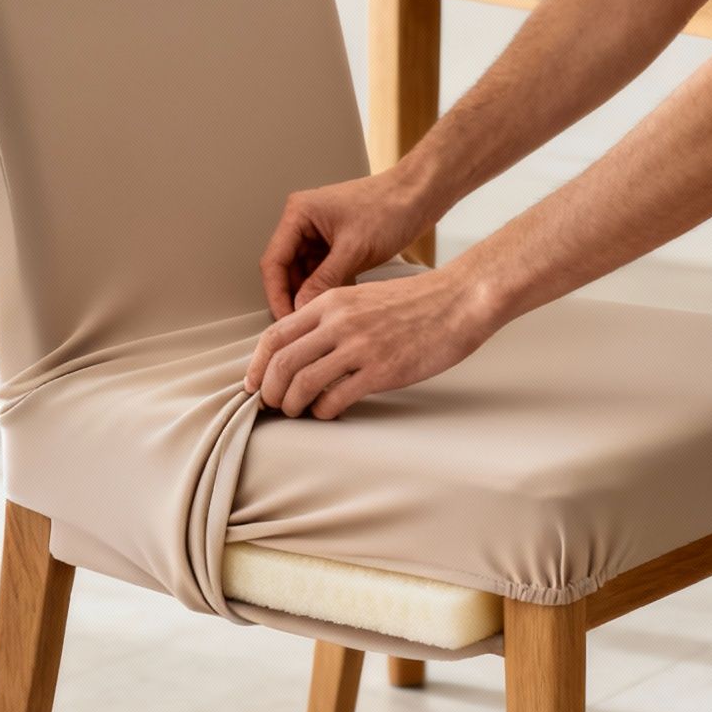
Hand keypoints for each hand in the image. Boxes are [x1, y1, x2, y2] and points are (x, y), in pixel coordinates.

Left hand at [244, 267, 502, 419]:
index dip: (257, 365)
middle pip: (282, 363)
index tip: (253, 384)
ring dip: (293, 405)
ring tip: (297, 412)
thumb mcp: (362, 298)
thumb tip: (304, 350)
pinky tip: (328, 413)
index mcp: (330, 303)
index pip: (275, 335)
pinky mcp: (380, 371)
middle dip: (270, 391)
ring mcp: (359, 347)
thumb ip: (331, 320)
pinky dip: (323, 411)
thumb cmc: (415, 303)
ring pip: (303, 383)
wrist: (457, 301)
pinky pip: (336, 398)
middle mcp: (338, 323)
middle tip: (273, 405)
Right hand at [259, 168, 440, 317]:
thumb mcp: (354, 250)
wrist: (419, 197)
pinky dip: (326, 288)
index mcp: (299, 213)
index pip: (274, 261)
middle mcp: (304, 222)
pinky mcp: (335, 244)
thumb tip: (302, 308)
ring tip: (320, 316)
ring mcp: (319, 234)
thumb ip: (324, 281)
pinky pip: (321, 273)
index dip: (277, 295)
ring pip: (304, 274)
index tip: (286, 320)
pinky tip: (336, 303)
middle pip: (286, 270)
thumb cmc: (391, 206)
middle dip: (294, 297)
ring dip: (311, 294)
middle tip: (302, 324)